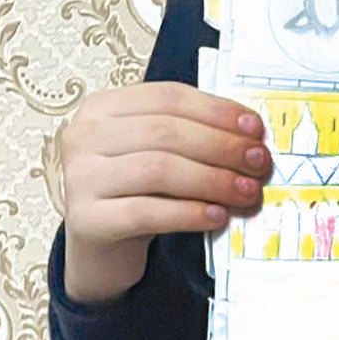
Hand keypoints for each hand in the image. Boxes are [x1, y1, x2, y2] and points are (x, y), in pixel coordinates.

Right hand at [61, 82, 270, 304]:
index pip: (169, 97)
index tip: (255, 129)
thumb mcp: (158, 151)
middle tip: (259, 163)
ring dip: (213, 180)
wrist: (99, 242)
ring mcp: (79, 177)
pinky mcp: (85, 220)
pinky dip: (189, 214)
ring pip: (158, 170)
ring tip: (246, 191)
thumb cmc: (135, 188)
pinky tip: (217, 216)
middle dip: (222, 147)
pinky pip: (145, 212)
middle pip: (166, 132)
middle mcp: (85, 135)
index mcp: (105, 106)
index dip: (217, 111)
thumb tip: (251, 137)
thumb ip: (194, 134)